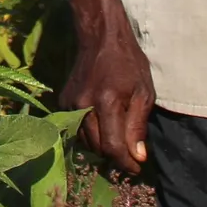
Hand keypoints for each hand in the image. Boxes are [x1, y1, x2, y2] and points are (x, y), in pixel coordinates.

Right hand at [58, 25, 154, 175]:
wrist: (100, 37)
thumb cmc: (128, 63)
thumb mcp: (143, 92)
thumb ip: (138, 126)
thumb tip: (138, 156)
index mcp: (106, 102)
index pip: (112, 147)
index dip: (125, 163)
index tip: (137, 168)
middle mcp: (83, 105)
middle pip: (97, 148)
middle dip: (115, 156)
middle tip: (130, 156)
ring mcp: (69, 103)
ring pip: (86, 141)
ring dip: (102, 146)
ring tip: (118, 141)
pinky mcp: (62, 101)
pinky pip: (77, 129)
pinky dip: (91, 134)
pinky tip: (103, 126)